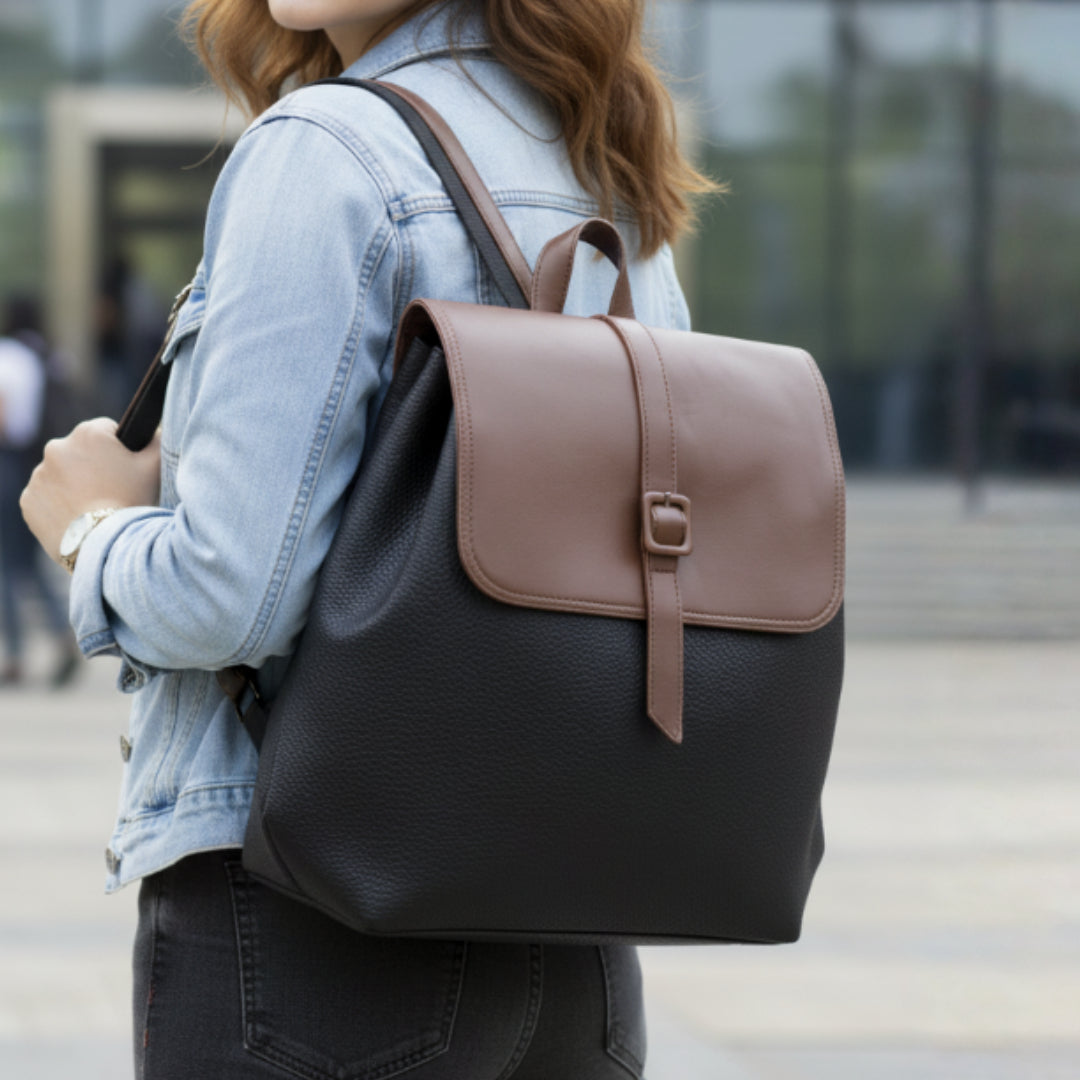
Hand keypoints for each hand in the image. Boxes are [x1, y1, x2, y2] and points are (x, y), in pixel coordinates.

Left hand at [20, 418, 161, 564]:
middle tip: (112, 490)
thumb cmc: (133, 501)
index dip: (119, 449)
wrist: (105, 544)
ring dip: (74, 484)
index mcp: (89, 433)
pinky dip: (59, 504)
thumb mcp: (155, 466)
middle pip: (80, 451)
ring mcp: (39, 475)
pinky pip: (46, 497)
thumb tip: (153, 430)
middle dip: (93, 465)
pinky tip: (78, 517)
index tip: (125, 469)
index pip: (106, 429)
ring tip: (95, 506)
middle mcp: (57, 447)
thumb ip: (156, 440)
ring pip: (61, 474)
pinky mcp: (28, 500)